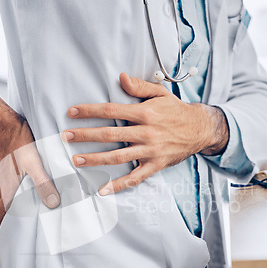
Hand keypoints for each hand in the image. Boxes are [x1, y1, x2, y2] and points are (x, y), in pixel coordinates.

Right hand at [0, 78, 59, 240]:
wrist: (2, 120)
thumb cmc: (17, 141)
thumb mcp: (34, 163)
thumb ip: (44, 184)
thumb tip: (53, 204)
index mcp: (5, 190)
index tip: (2, 247)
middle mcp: (0, 186)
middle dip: (3, 227)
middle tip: (10, 237)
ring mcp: (1, 176)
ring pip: (2, 200)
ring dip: (8, 212)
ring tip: (21, 219)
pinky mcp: (4, 167)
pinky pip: (6, 188)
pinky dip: (12, 197)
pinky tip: (24, 193)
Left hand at [62, 73, 228, 195]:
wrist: (200, 129)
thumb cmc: (176, 110)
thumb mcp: (160, 94)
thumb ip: (139, 86)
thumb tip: (120, 77)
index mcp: (145, 113)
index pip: (111, 111)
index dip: (90, 111)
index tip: (72, 112)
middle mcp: (146, 132)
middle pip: (110, 135)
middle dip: (85, 135)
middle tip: (66, 136)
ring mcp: (150, 151)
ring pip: (118, 157)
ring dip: (95, 159)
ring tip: (76, 160)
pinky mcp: (156, 165)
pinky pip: (135, 177)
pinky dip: (119, 185)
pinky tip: (103, 189)